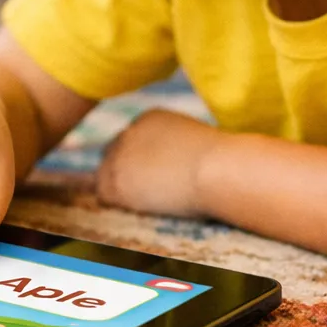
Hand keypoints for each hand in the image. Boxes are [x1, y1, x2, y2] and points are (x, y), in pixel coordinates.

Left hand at [96, 109, 220, 217]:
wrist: (218, 168)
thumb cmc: (223, 160)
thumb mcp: (198, 142)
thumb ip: (179, 148)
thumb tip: (180, 167)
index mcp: (150, 118)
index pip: (132, 142)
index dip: (140, 162)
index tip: (157, 176)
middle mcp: (129, 132)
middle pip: (113, 155)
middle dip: (126, 173)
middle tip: (148, 193)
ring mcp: (118, 156)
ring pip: (104, 176)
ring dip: (122, 190)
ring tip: (149, 202)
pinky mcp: (114, 181)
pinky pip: (103, 196)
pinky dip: (118, 205)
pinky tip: (142, 208)